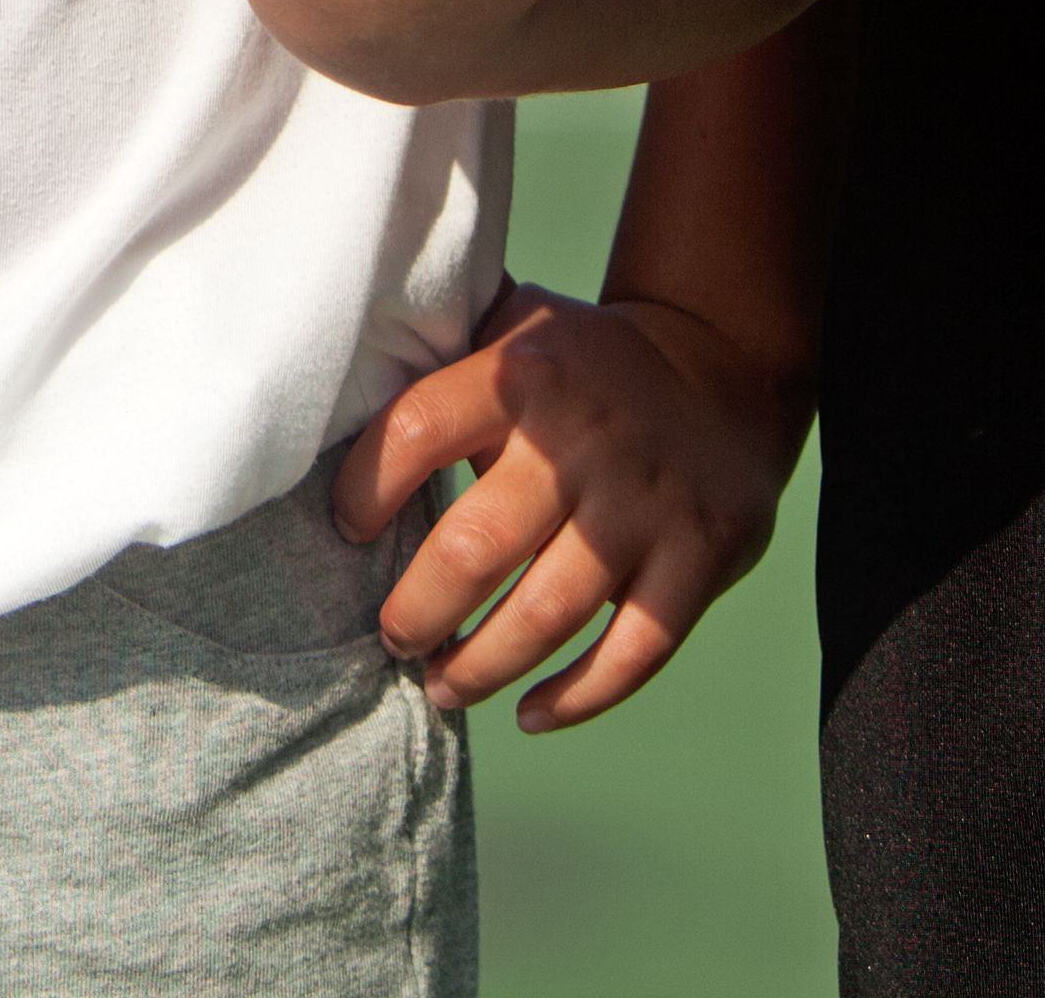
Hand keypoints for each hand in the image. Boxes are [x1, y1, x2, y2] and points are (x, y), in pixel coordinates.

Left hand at [341, 285, 804, 732]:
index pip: (416, 430)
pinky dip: (578, 697)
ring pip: (549, 613)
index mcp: (522, 374)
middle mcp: (582, 439)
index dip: (365, 489)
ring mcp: (647, 503)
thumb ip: (440, 369)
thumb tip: (324, 408)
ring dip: (481, 667)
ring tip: (442, 686)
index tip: (345, 531)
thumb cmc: (578, 370)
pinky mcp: (701, 555)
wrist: (720, 371)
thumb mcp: (513, 331)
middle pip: (476, 548)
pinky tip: (529, 714)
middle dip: (418, 612)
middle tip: (393, 639)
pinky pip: (635, 650)